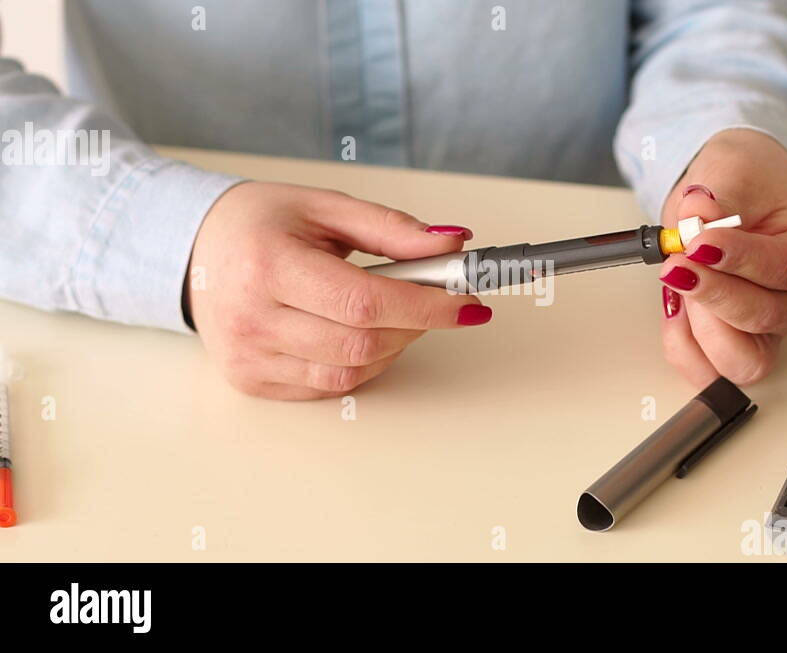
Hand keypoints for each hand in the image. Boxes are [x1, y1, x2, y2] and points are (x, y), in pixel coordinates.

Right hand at [185, 181, 490, 399]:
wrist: (194, 251)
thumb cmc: (261, 224)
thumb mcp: (325, 207)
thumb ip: (391, 228)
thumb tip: (452, 244)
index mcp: (267, 264)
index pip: (363, 302)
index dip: (425, 306)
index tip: (467, 302)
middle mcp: (251, 317)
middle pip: (362, 343)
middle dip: (417, 325)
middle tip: (441, 302)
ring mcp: (248, 357)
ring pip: (350, 371)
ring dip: (394, 346)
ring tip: (397, 313)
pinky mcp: (251, 382)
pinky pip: (328, 386)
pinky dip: (362, 363)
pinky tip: (361, 333)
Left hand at [658, 129, 786, 386]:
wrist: (737, 194)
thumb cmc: (751, 186)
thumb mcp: (735, 172)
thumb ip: (719, 198)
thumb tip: (698, 215)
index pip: (784, 269)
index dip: (737, 257)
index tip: (700, 240)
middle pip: (761, 318)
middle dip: (712, 291)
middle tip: (678, 261)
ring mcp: (769, 329)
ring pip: (738, 358)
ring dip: (698, 325)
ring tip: (677, 282)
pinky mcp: (735, 342)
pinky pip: (707, 367)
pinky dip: (682, 343)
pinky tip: (672, 305)